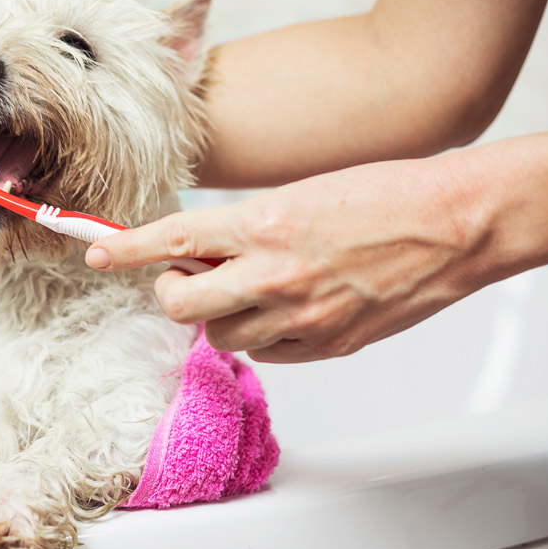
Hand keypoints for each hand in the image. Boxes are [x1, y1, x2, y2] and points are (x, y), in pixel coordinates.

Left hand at [85, 157, 485, 362]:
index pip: (172, 237)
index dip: (125, 247)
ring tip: (254, 286)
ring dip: (222, 313)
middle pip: (182, 305)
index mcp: (262, 224)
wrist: (452, 226)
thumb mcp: (297, 196)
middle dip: (173, 292)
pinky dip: (262, 334)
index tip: (95, 251)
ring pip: (221, 335)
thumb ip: (243, 230)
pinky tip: (287, 307)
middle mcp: (272, 275)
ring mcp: (300, 316)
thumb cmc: (383, 196)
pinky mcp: (325, 345)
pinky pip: (266, 352)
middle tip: (188, 275)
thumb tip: (200, 252)